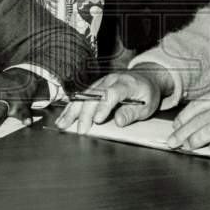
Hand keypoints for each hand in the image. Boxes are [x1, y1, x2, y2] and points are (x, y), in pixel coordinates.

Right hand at [54, 66, 169, 134]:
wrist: (146, 78)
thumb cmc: (146, 93)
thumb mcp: (147, 105)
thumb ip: (132, 113)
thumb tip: (119, 121)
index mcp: (127, 83)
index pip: (112, 93)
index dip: (104, 106)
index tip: (97, 120)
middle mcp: (111, 80)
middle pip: (94, 95)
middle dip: (85, 113)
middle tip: (80, 131)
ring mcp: (101, 82)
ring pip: (84, 94)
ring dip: (73, 110)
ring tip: (62, 124)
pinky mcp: (95, 86)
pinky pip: (81, 96)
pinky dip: (71, 107)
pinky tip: (63, 117)